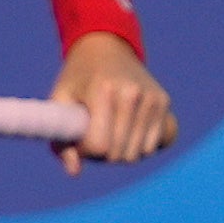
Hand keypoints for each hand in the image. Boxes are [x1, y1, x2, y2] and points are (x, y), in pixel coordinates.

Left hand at [52, 36, 174, 171]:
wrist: (106, 50)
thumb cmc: (76, 79)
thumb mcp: (59, 102)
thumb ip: (60, 140)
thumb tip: (74, 172)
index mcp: (103, 92)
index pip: (99, 146)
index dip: (84, 151)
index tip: (77, 139)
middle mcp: (133, 94)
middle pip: (120, 154)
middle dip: (102, 154)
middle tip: (92, 133)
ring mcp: (153, 98)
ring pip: (139, 153)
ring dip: (122, 151)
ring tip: (110, 130)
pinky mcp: (164, 102)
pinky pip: (161, 142)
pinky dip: (145, 145)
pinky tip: (131, 130)